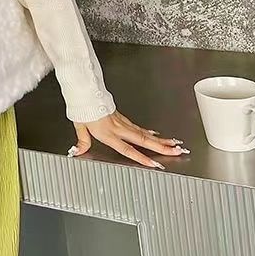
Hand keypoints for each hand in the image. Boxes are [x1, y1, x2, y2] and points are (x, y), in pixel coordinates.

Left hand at [68, 110, 188, 169]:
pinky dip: (148, 132)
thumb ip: (82, 140)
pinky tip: (155, 135)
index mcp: (108, 133)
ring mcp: (122, 122)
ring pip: (144, 133)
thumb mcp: (79, 125)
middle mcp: (118, 128)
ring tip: (174, 144)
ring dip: (160, 140)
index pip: (127, 149)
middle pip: (143, 140)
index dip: (141, 157)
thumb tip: (78, 151)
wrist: (86, 91)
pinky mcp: (122, 117)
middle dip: (161, 147)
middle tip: (177, 151)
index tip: (155, 164)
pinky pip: (138, 126)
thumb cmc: (82, 108)